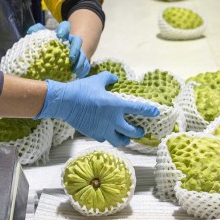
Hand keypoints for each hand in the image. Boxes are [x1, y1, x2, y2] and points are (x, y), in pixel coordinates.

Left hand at [26, 22, 89, 76]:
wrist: (59, 58)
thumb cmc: (48, 48)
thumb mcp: (42, 39)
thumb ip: (36, 33)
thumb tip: (31, 31)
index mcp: (62, 34)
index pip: (65, 27)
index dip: (63, 29)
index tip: (59, 35)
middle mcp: (72, 42)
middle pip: (78, 40)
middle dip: (75, 47)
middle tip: (71, 57)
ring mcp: (79, 52)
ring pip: (82, 55)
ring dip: (79, 62)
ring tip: (73, 70)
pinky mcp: (82, 62)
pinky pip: (84, 66)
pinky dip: (81, 71)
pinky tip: (76, 76)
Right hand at [36, 72, 157, 146]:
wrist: (64, 102)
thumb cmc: (81, 90)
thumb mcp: (97, 80)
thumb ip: (109, 78)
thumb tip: (115, 78)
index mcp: (116, 106)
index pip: (138, 109)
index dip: (149, 111)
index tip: (155, 112)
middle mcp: (112, 120)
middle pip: (132, 132)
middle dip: (139, 132)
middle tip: (141, 130)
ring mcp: (103, 129)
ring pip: (120, 141)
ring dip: (125, 140)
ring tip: (126, 137)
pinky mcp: (94, 134)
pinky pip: (105, 139)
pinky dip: (109, 137)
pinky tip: (108, 133)